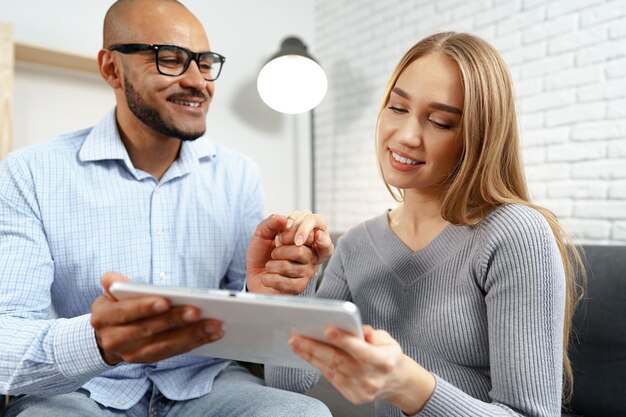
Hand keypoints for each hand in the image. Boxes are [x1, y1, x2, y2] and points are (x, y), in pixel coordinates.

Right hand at [91, 272, 223, 364]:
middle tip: (198, 310)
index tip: (166, 300)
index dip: (145, 307)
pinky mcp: (149, 359)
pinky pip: (174, 351)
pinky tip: (212, 334)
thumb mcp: (109, 293)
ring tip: (214, 324)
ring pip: (165, 345)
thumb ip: (113, 283)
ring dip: (192, 335)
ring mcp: (132, 353)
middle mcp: (115, 339)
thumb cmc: (115, 306)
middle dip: (175, 320)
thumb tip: (113, 279)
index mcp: (104, 318)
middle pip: (149, 330)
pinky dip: (195, 342)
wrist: (106, 337)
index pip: (126, 312)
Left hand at [246, 211, 333, 294]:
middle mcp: (311, 256)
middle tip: (273, 253)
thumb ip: (271, 223)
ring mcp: (306, 272)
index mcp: (306, 240)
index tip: (279, 237)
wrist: (253, 275)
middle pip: (300, 250)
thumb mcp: (262, 233)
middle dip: (278, 251)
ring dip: (271, 265)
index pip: (313, 234)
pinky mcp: (299, 287)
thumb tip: (284, 219)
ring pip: (288, 266)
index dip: (294, 234)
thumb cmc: (262, 254)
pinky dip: (268, 278)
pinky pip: (283, 282)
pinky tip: (267, 277)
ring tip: (269, 266)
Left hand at [289, 325, 434, 413]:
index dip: (344, 340)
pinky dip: (318, 365)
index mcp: (383, 361)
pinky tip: (307, 354)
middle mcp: (371, 378)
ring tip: (296, 344)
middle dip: (315, 348)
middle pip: (339, 361)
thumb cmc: (388, 356)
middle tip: (297, 337)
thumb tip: (356, 327)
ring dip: (310, 356)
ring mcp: (361, 390)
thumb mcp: (387, 340)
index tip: (327, 330)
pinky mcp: (352, 396)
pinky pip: (331, 378)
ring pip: (331, 370)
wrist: (395, 382)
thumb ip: (371, 334)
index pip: (361, 350)